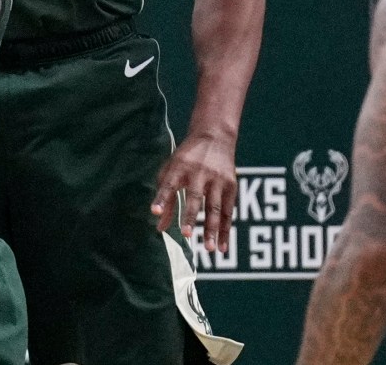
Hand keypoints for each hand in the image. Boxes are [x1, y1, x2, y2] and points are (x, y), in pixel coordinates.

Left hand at [152, 129, 237, 254]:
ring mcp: (217, 179)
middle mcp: (199, 173)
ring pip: (214, 208)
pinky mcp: (231, 186)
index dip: (161, 198)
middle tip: (186, 235)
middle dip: (190, 216)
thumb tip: (158, 227)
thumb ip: (164, 196)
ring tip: (208, 249)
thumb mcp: (171, 169)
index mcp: (180, 166)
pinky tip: (222, 247)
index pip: (168, 183)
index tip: (154, 212)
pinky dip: (225, 230)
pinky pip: (228, 212)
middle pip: (194, 197)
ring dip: (211, 229)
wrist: (215, 136)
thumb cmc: (187, 158)